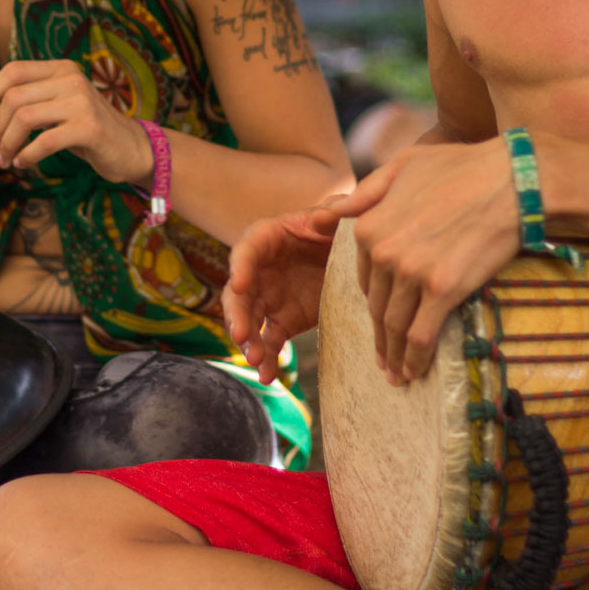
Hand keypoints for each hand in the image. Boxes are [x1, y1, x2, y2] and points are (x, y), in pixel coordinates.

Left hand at [0, 60, 151, 184]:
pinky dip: (27, 155)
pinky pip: (44, 141)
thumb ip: (21, 89)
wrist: (128, 147)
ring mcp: (82, 102)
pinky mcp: (89, 127)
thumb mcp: (51, 105)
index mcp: (61, 69)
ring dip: (8, 143)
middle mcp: (71, 79)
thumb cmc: (84, 126)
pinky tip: (24, 163)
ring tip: (6, 160)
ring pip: (25, 118)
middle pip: (14, 96)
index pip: (14, 70)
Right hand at [222, 205, 338, 383]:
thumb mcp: (337, 217)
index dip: (241, 266)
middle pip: (239, 291)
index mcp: (269, 237)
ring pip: (248, 320)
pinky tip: (269, 377)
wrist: (351, 256)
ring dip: (248, 341)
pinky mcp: (282, 320)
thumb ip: (333, 213)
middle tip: (242, 334)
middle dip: (237, 314)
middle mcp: (260, 269)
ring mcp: (269, 297)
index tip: (240, 284)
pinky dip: (267, 359)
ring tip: (256, 361)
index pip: (247, 249)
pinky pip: (269, 341)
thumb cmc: (338, 228)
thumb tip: (329, 213)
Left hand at [315, 138, 520, 385]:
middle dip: (379, 338)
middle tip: (382, 361)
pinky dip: (415, 359)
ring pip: (395, 326)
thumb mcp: (402, 165)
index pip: (363, 279)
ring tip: (396, 375)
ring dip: (393, 356)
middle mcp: (385, 252)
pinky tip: (415, 372)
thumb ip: (364, 193)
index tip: (378, 322)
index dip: (371, 303)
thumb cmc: (461, 167)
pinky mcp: (443, 290)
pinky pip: (421, 335)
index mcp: (370, 227)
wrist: (512, 179)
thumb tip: (326, 214)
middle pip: (377, 307)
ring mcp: (413, 273)